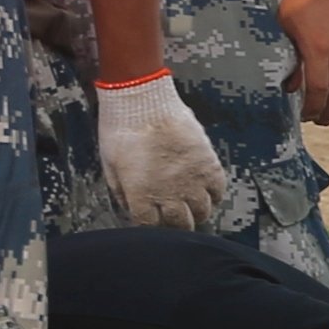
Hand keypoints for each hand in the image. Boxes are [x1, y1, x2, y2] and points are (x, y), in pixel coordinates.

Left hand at [97, 71, 229, 231]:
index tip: (152, 224)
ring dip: (196, 212)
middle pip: (180, 224)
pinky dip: (214, 195)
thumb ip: (120, 190)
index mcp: (141, 196)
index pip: (150, 227)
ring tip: (191, 207)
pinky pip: (219, 190)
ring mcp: (192, 180)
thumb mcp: (109, 164)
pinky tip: (206, 192)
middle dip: (176, 225)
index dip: (151, 228)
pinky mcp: (208, 164)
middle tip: (175, 219)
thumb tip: (128, 205)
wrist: (143, 101)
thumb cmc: (121, 129)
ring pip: (202, 211)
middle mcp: (169, 194)